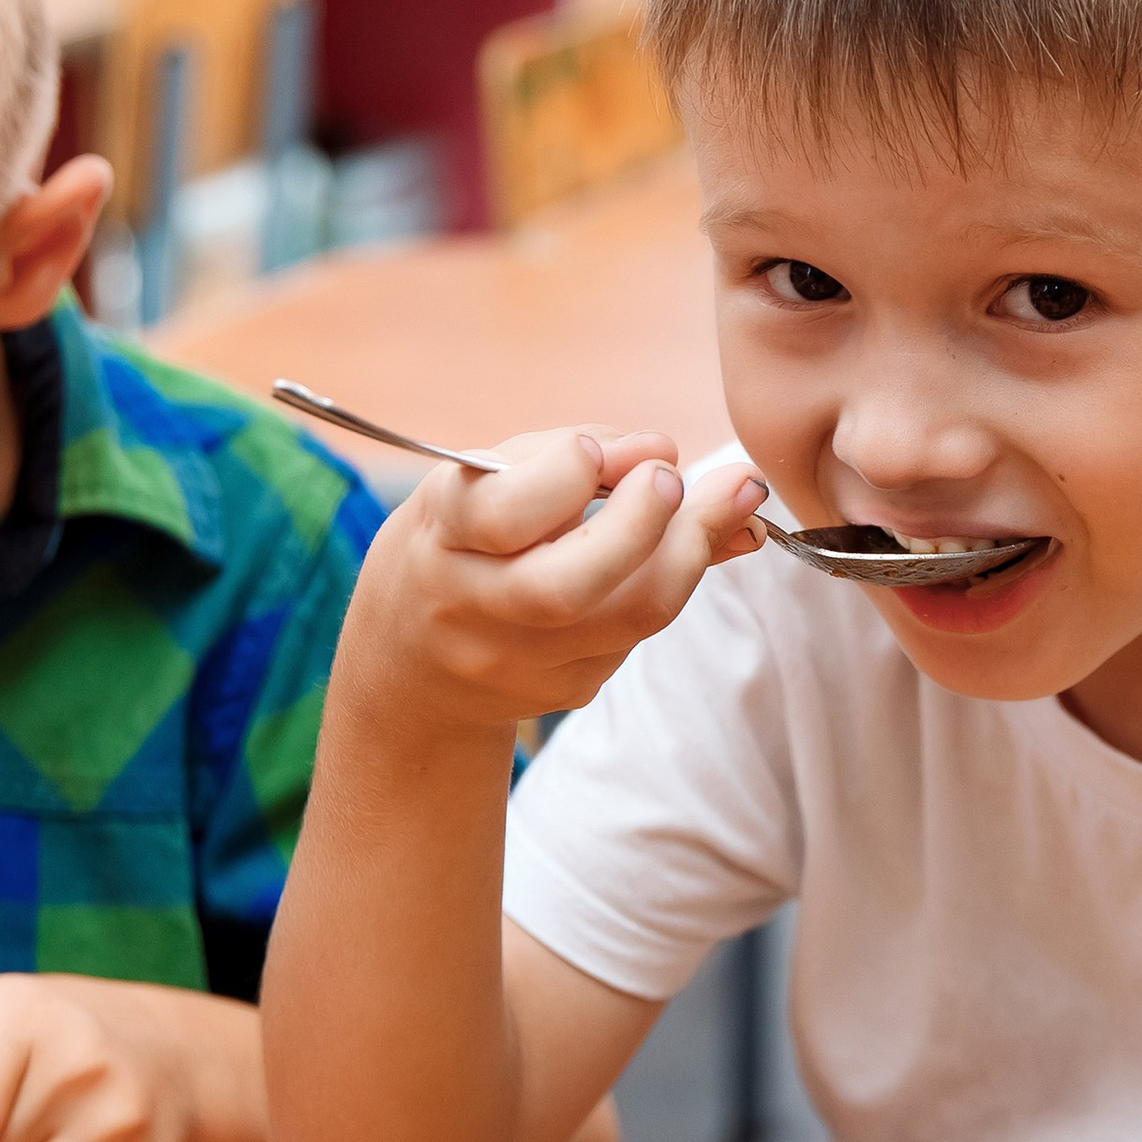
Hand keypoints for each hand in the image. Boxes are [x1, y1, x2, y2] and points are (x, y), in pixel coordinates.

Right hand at [342, 426, 768, 736]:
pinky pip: (638, 633)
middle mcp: (474, 609)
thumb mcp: (485, 484)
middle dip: (639, 523)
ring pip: (628, 617)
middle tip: (671, 476)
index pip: (499, 515)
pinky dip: (676, 579)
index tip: (598, 449)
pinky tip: (691, 542)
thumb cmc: (460, 543)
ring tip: (730, 499)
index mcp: (442, 538)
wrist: (411, 666)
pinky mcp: (565, 692)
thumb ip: (569, 460)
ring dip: (691, 551)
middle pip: (566, 586)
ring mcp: (520, 662)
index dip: (563, 474)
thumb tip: (664, 450)